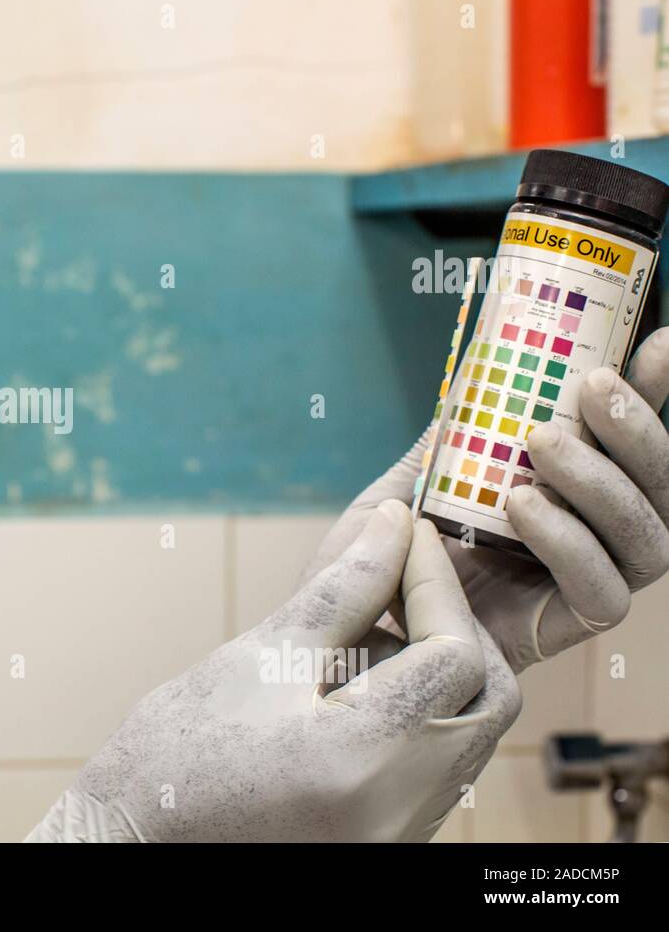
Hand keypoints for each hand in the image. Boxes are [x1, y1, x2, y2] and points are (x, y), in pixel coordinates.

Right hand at [27, 504, 520, 841]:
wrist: (137, 842)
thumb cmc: (176, 754)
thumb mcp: (257, 658)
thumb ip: (341, 591)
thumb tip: (392, 527)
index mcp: (363, 760)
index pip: (453, 655)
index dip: (435, 583)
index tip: (404, 535)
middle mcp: (401, 810)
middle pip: (488, 700)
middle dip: (455, 629)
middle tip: (403, 582)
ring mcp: (401, 834)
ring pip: (471, 734)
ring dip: (438, 671)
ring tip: (368, 636)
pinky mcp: (390, 840)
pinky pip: (439, 764)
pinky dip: (419, 712)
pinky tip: (359, 686)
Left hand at [303, 328, 668, 673]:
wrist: (339, 635)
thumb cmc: (373, 562)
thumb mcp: (404, 487)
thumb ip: (446, 439)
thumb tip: (477, 368)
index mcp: (560, 498)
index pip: (626, 446)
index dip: (655, 398)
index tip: (659, 342)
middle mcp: (584, 540)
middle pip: (657, 489)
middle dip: (640, 431)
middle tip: (594, 386)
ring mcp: (577, 588)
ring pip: (645, 536)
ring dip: (604, 481)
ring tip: (542, 441)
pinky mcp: (559, 631)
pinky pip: (601, 591)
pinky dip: (569, 542)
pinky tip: (522, 506)